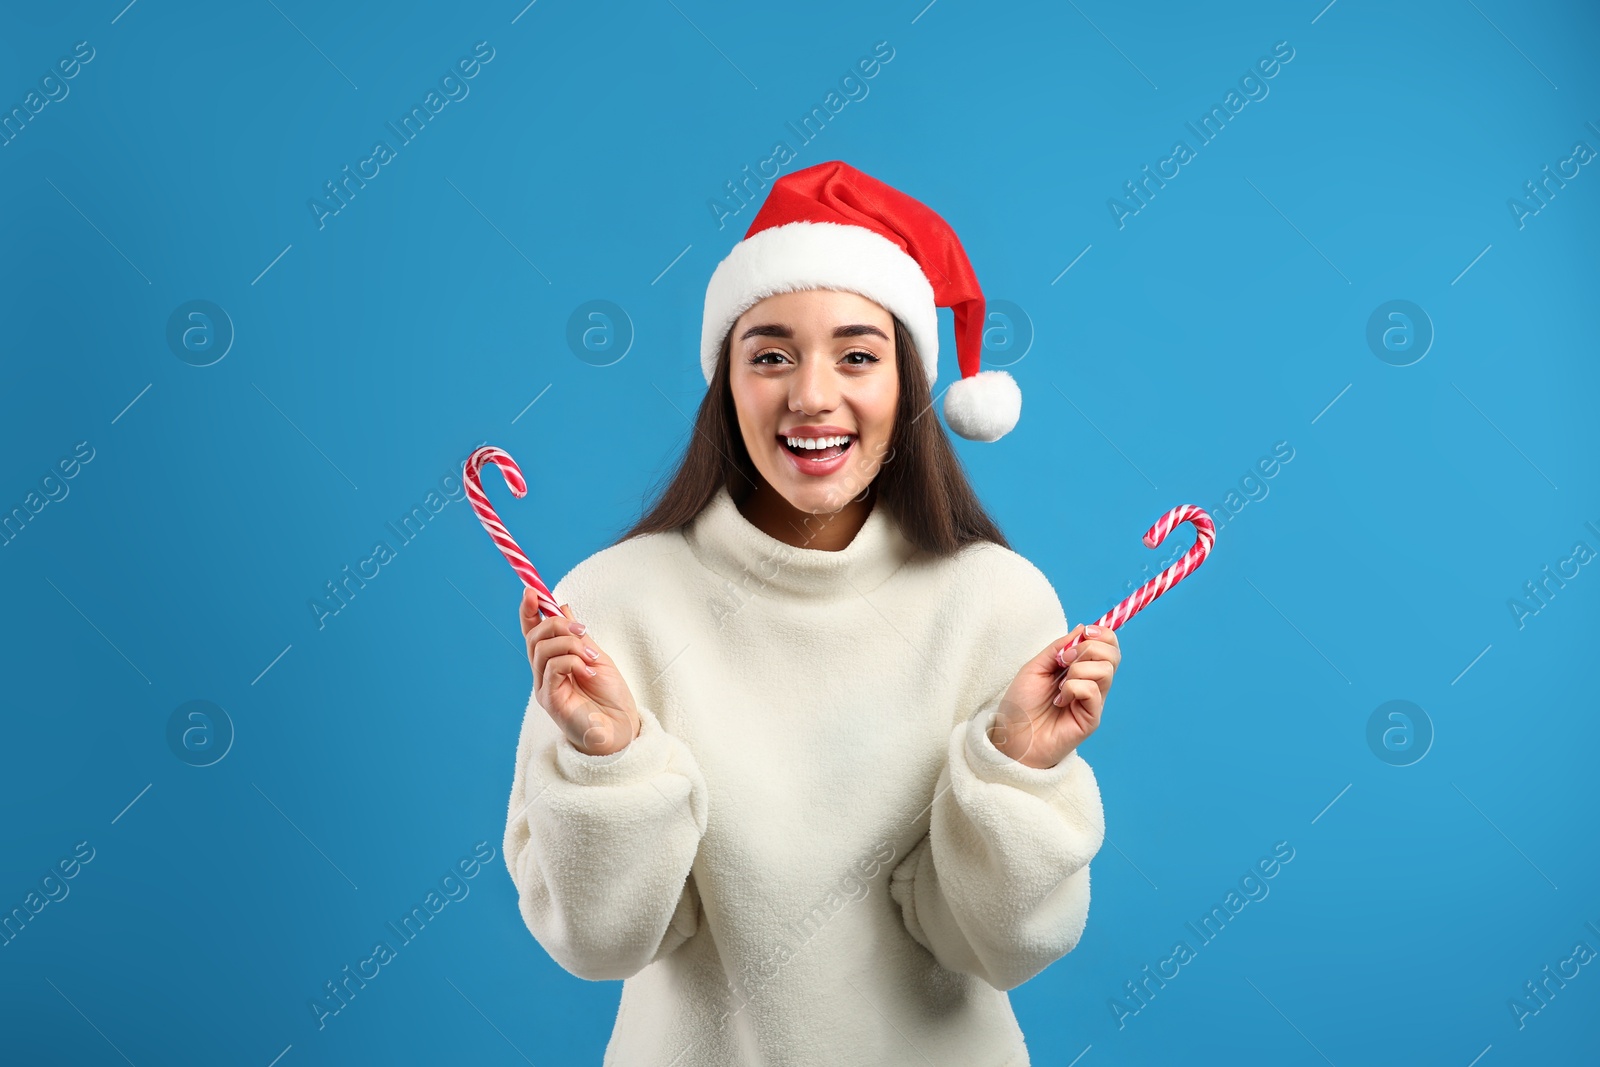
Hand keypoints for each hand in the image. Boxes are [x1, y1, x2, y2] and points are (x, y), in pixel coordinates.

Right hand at [520, 589, 640, 755]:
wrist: (622, 729)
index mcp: (554, 661)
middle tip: (583, 631)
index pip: (533, 631)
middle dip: (557, 625)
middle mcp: (544, 673)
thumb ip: (578, 636)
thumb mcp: (596, 656)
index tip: (532, 591)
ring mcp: (544, 687)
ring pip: (542, 649)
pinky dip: (573, 662)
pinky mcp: (550, 699)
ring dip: (571, 645)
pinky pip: (552, 668)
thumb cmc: (610, 697)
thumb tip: (562, 607)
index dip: (529, 610)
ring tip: (592, 658)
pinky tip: (589, 672)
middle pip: (534, 636)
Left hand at [987, 623, 1120, 768]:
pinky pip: (1093, 691)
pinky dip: (1073, 688)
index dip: (1103, 634)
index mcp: (1082, 669)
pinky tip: (1060, 701)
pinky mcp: (1091, 718)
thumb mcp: (1036, 666)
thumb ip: (1059, 647)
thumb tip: (1083, 628)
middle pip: (1113, 655)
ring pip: (1105, 670)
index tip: (1085, 633)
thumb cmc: (1022, 703)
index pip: (1108, 646)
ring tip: (1060, 685)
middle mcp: (1092, 684)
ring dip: (1078, 670)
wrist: (1011, 734)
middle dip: (1089, 648)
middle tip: (1065, 661)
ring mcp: (1093, 702)